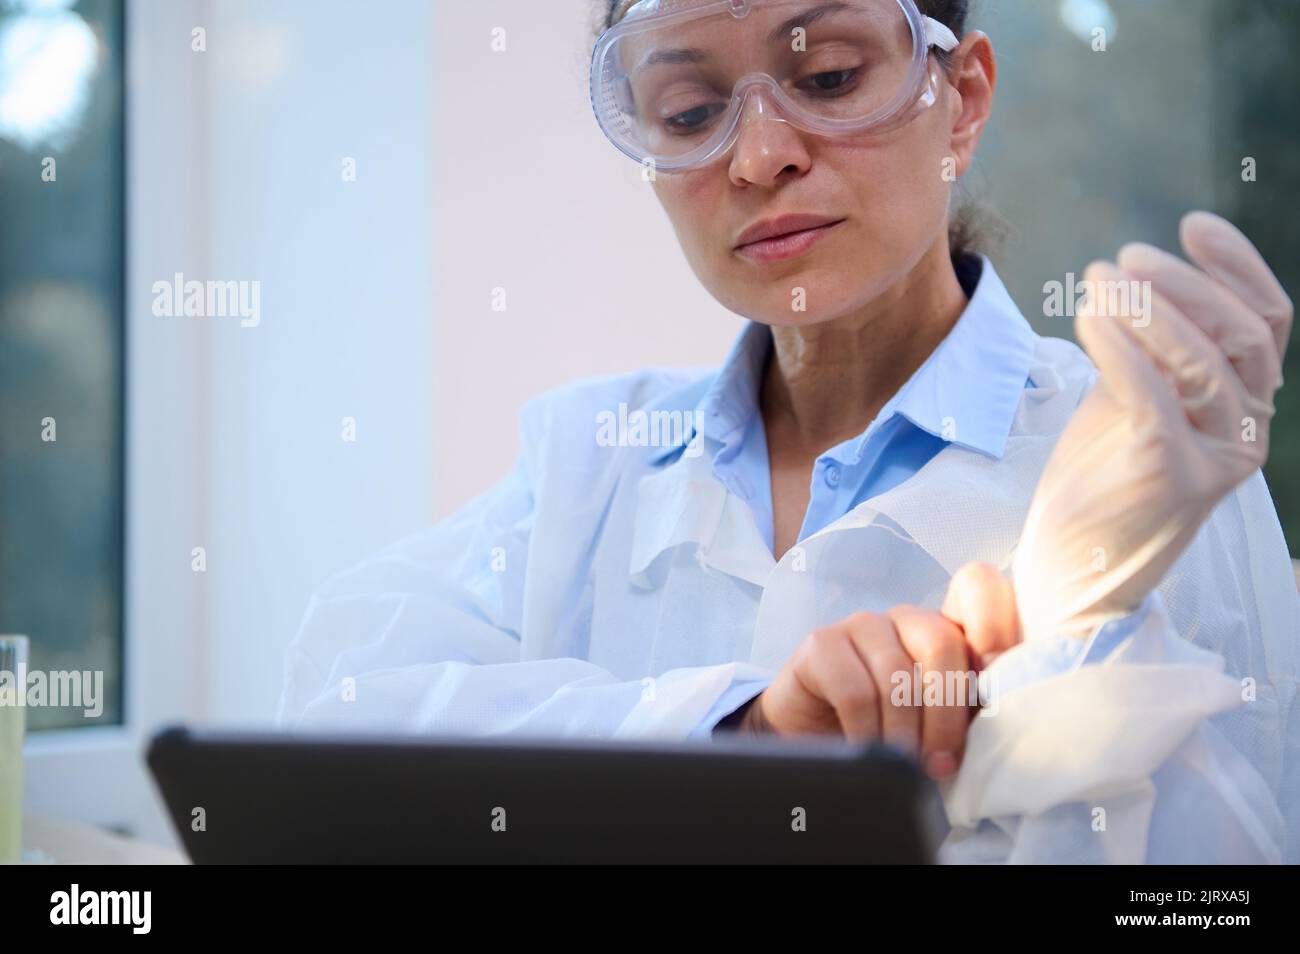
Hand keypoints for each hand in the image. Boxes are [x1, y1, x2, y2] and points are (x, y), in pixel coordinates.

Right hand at [740, 563, 1019, 778]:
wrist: (818, 745)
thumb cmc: (892, 735)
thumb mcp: (943, 724)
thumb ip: (974, 707)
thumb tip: (1014, 706)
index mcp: (949, 630)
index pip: (980, 588)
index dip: (996, 623)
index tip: (997, 677)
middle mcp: (908, 618)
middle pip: (942, 643)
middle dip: (946, 714)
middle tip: (941, 763)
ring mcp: (863, 625)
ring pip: (897, 674)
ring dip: (904, 733)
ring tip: (904, 765)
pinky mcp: (822, 642)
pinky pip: (856, 691)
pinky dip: (867, 733)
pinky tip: (867, 751)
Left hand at [1012, 211, 1292, 641]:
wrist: (1073, 562)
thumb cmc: (1103, 475)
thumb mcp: (1136, 396)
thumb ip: (1155, 348)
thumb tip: (1142, 279)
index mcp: (1248, 404)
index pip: (1267, 318)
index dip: (1236, 264)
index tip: (1192, 223)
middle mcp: (1248, 430)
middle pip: (1239, 331)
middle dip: (1182, 282)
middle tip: (1123, 258)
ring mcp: (1217, 454)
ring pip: (1202, 357)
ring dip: (1145, 306)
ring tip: (1096, 280)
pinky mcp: (1172, 471)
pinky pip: (1152, 390)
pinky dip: (1119, 344)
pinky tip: (1088, 318)